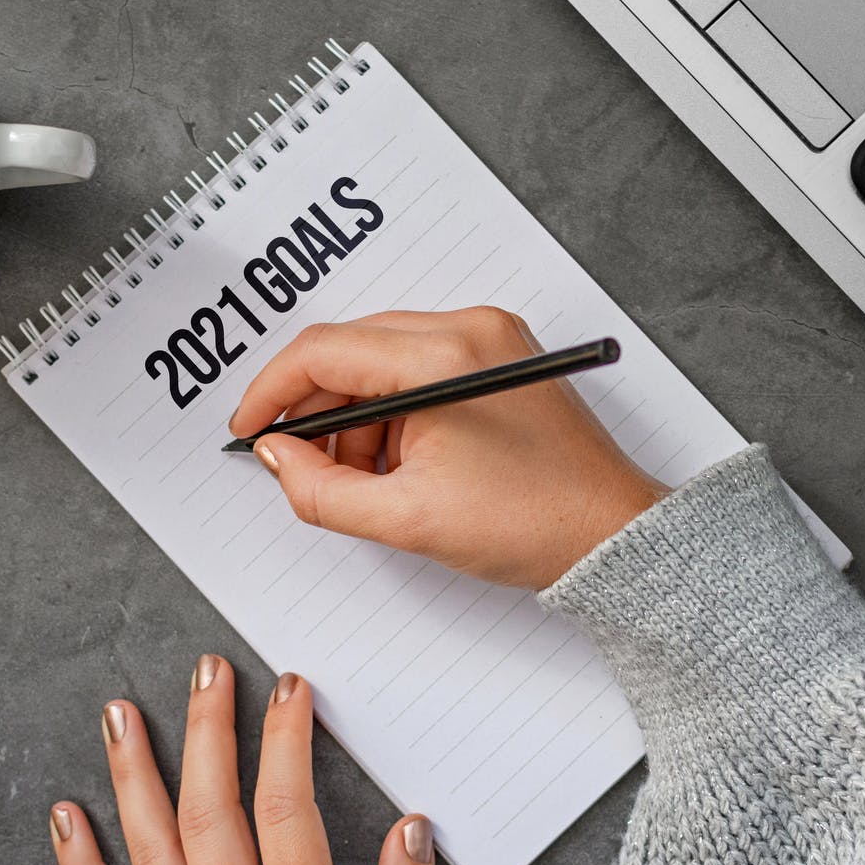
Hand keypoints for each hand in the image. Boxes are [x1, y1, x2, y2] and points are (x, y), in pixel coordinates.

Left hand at [50, 660, 444, 864]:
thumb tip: (410, 826)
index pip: (286, 809)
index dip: (285, 739)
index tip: (289, 689)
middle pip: (213, 813)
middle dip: (211, 732)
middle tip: (207, 671)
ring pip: (153, 855)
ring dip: (135, 776)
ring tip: (123, 714)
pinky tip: (65, 817)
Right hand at [229, 307, 663, 590]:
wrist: (614, 536)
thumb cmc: (534, 525)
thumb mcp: (408, 519)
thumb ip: (322, 489)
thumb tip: (278, 457)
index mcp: (446, 356)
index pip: (326, 349)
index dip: (273, 391)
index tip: (250, 430)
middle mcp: (469, 328)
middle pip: (352, 349)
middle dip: (318, 411)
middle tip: (303, 467)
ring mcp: (489, 338)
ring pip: (381, 361)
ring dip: (357, 417)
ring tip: (369, 482)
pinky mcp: (500, 358)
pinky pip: (419, 370)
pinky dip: (394, 414)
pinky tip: (401, 465)